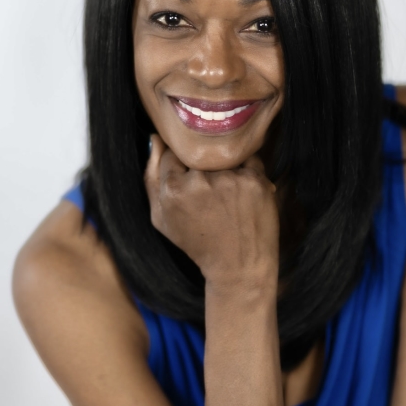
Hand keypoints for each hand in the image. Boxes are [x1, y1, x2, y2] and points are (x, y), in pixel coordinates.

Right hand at [144, 135, 279, 295]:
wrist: (239, 266)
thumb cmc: (197, 242)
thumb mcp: (161, 218)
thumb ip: (150, 178)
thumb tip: (155, 139)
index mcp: (173, 189)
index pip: (173, 154)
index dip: (182, 168)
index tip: (191, 184)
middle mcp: (200, 181)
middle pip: (199, 153)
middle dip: (203, 167)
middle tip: (212, 193)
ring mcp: (230, 179)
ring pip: (223, 155)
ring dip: (225, 168)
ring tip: (228, 196)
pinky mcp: (255, 180)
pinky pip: (249, 159)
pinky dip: (247, 171)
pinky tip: (244, 194)